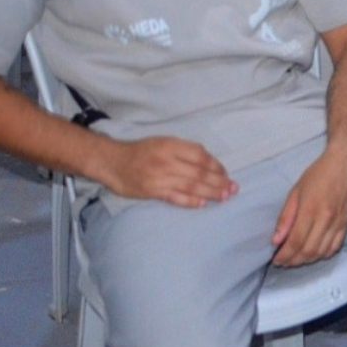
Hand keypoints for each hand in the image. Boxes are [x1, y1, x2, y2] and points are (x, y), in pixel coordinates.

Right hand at [100, 136, 237, 207]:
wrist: (112, 162)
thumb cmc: (141, 152)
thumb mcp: (163, 142)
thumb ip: (184, 151)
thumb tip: (208, 163)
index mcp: (171, 146)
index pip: (201, 156)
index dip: (216, 166)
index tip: (226, 174)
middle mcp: (167, 160)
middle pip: (199, 173)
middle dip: (219, 181)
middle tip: (233, 188)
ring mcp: (160, 177)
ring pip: (191, 186)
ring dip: (210, 193)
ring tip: (224, 197)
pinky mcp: (152, 191)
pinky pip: (175, 197)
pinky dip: (190, 201)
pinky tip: (202, 204)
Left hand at [271, 144, 346, 267]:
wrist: (345, 164)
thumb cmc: (318, 174)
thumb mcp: (295, 191)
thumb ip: (285, 217)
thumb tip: (276, 240)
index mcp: (311, 210)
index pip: (296, 242)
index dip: (284, 255)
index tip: (275, 259)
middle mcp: (326, 219)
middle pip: (308, 251)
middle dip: (293, 261)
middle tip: (283, 262)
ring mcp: (339, 223)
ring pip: (321, 252)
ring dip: (307, 260)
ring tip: (296, 259)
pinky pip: (335, 247)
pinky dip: (323, 255)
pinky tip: (314, 253)